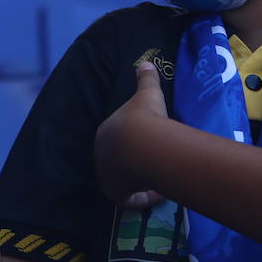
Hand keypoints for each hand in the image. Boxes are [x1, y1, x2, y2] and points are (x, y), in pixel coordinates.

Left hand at [94, 62, 169, 205]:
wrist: (142, 143)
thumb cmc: (143, 117)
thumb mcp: (146, 94)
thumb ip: (145, 79)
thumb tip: (146, 62)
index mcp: (104, 133)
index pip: (117, 141)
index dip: (133, 144)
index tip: (149, 145)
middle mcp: (100, 156)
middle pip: (119, 163)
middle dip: (135, 165)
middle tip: (156, 164)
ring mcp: (106, 176)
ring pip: (125, 182)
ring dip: (141, 183)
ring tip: (160, 179)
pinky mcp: (115, 194)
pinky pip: (131, 200)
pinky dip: (145, 198)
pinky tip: (161, 194)